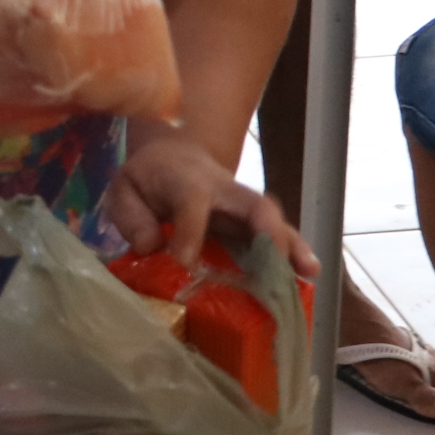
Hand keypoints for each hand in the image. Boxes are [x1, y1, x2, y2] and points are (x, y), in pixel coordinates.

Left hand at [100, 121, 313, 273]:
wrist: (173, 157)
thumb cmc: (147, 179)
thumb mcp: (124, 190)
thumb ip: (131, 216)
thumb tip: (151, 247)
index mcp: (185, 180)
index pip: (193, 201)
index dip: (191, 230)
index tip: (185, 262)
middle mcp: (222, 191)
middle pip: (252, 204)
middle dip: (268, 231)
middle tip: (276, 263)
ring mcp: (241, 207)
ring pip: (273, 221)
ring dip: (291, 247)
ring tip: (309, 273)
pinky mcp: (251, 223)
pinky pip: (276, 236)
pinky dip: (293, 255)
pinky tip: (308, 277)